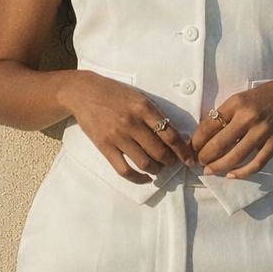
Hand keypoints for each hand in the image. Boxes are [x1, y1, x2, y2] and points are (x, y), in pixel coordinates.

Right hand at [60, 70, 196, 183]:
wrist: (84, 92)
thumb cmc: (114, 93)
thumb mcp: (138, 97)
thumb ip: (154, 114)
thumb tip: (173, 135)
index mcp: (144, 108)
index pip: (170, 135)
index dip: (182, 150)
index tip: (188, 159)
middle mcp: (132, 123)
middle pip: (159, 151)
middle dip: (170, 161)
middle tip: (172, 163)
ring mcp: (118, 136)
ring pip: (144, 162)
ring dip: (156, 169)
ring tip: (158, 168)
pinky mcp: (105, 147)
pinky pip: (124, 169)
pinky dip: (137, 178)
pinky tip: (145, 178)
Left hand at [190, 76, 272, 178]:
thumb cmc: (267, 95)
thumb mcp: (244, 97)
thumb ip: (228, 113)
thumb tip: (207, 132)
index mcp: (237, 103)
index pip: (209, 125)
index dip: (197, 140)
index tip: (192, 148)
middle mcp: (248, 117)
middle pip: (219, 144)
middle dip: (205, 157)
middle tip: (200, 162)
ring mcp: (263, 131)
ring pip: (235, 156)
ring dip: (219, 167)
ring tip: (210, 171)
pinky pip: (256, 163)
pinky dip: (242, 172)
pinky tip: (232, 175)